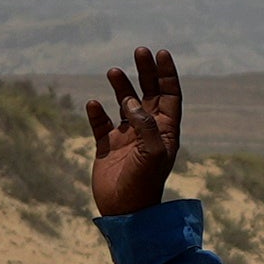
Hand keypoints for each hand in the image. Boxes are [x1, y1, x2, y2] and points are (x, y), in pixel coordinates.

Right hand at [83, 46, 185, 218]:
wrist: (125, 212)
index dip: (166, 74)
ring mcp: (127, 139)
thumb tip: (130, 102)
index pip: (169, 96)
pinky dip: (96, 113)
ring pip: (123, 105)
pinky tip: (93, 104)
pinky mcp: (107, 148)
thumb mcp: (152, 155)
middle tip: (139, 51)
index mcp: (165, 131)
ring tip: (113, 71)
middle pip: (148, 94)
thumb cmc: (145, 185)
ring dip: (120, 87)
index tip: (160, 53)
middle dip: (145, 72)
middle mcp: (147, 131)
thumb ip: (144, 126)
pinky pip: (100, 124)